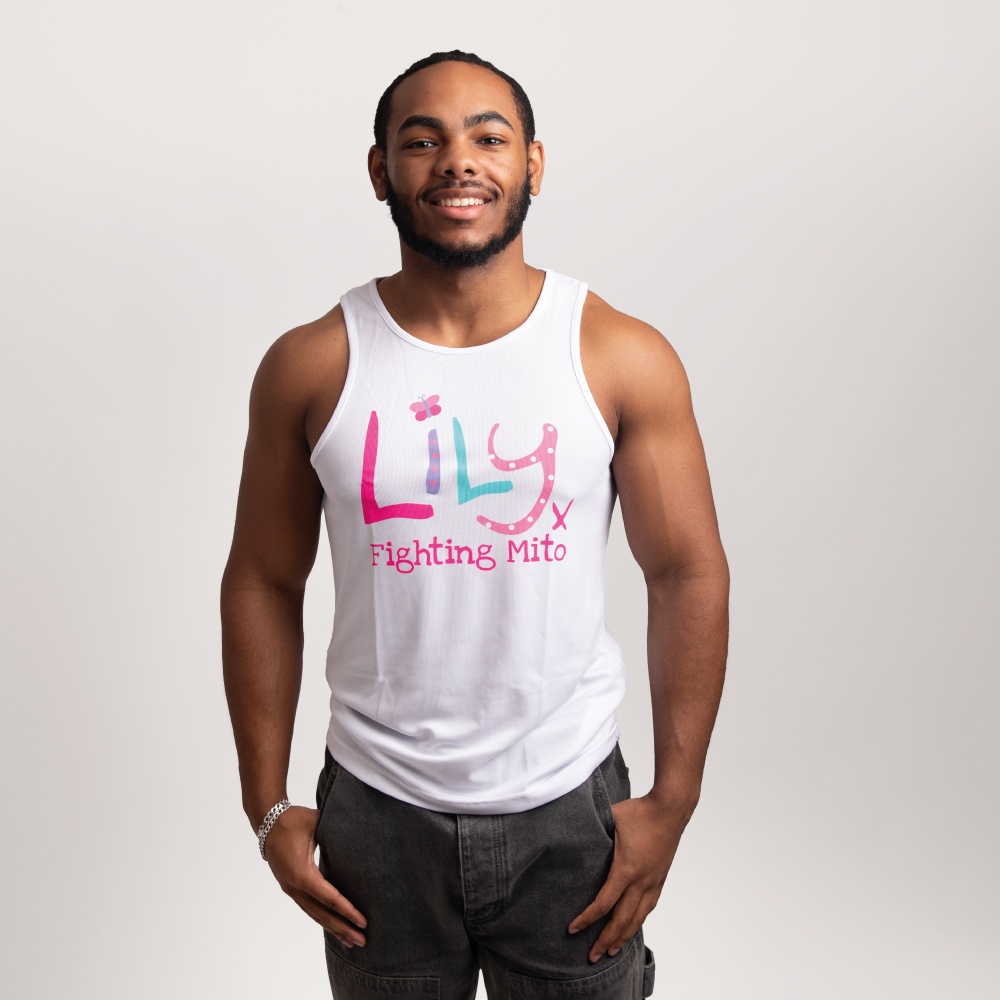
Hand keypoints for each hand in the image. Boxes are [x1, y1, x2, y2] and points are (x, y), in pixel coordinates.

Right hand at [263, 805, 366, 947]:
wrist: (268, 822)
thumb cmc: (294, 820)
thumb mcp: (317, 824)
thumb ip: (337, 834)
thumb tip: (360, 837)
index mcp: (302, 874)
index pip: (330, 898)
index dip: (348, 911)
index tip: (363, 922)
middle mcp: (294, 886)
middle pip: (322, 914)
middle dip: (343, 928)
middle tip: (362, 941)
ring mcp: (290, 889)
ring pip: (314, 914)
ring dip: (333, 928)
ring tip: (350, 941)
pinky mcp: (290, 887)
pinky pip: (308, 907)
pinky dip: (322, 919)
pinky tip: (332, 926)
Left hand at [568, 793, 689, 961]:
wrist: (670, 809)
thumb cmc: (639, 812)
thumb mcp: (610, 819)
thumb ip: (593, 831)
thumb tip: (571, 835)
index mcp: (626, 869)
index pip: (603, 904)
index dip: (587, 919)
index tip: (572, 930)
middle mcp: (641, 881)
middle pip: (621, 920)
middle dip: (605, 940)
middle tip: (591, 956)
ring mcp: (653, 882)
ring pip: (637, 918)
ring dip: (623, 937)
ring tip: (611, 951)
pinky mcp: (660, 879)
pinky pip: (648, 907)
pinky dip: (638, 921)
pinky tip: (631, 926)